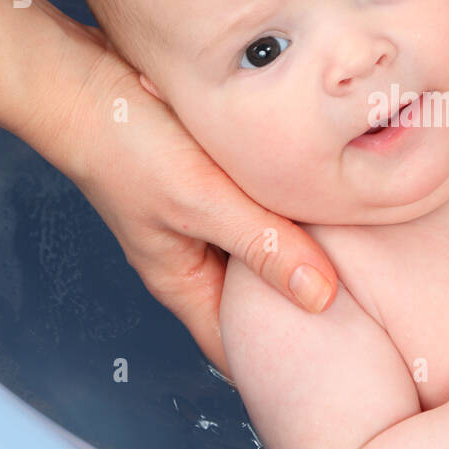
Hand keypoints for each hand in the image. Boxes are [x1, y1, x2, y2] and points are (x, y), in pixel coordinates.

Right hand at [23, 33, 337, 380]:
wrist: (80, 82)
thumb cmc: (124, 146)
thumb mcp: (202, 201)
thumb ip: (262, 245)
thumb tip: (320, 297)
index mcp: (184, 283)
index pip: (239, 350)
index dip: (285, 366)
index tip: (340, 366)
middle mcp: (194, 259)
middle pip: (258, 302)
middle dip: (304, 306)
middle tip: (368, 310)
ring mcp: (203, 220)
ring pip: (263, 251)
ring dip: (299, 249)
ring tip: (359, 255)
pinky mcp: (211, 182)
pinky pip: (259, 209)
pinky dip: (286, 208)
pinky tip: (320, 197)